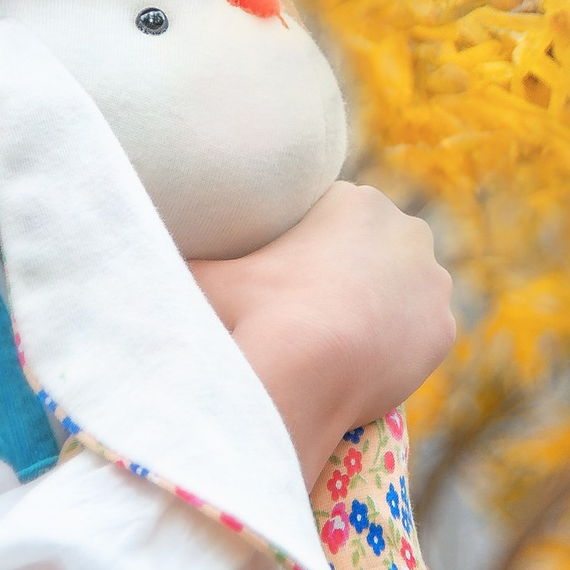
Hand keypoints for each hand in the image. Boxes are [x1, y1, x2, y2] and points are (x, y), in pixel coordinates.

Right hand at [190, 182, 455, 480]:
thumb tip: (125, 248)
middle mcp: (406, 229)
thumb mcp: (202, 273)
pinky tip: (370, 364)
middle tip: (314, 314)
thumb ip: (173, 253)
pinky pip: (421, 335)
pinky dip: (400, 348)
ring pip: (404, 291)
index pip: (336, 220)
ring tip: (343, 342)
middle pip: (376, 251)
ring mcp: (433, 281)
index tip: (289, 284)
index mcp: (355, 200)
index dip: (310, 253)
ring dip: (382, 309)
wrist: (304, 369)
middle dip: (352, 276)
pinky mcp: (445, 329)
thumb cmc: (252, 310)